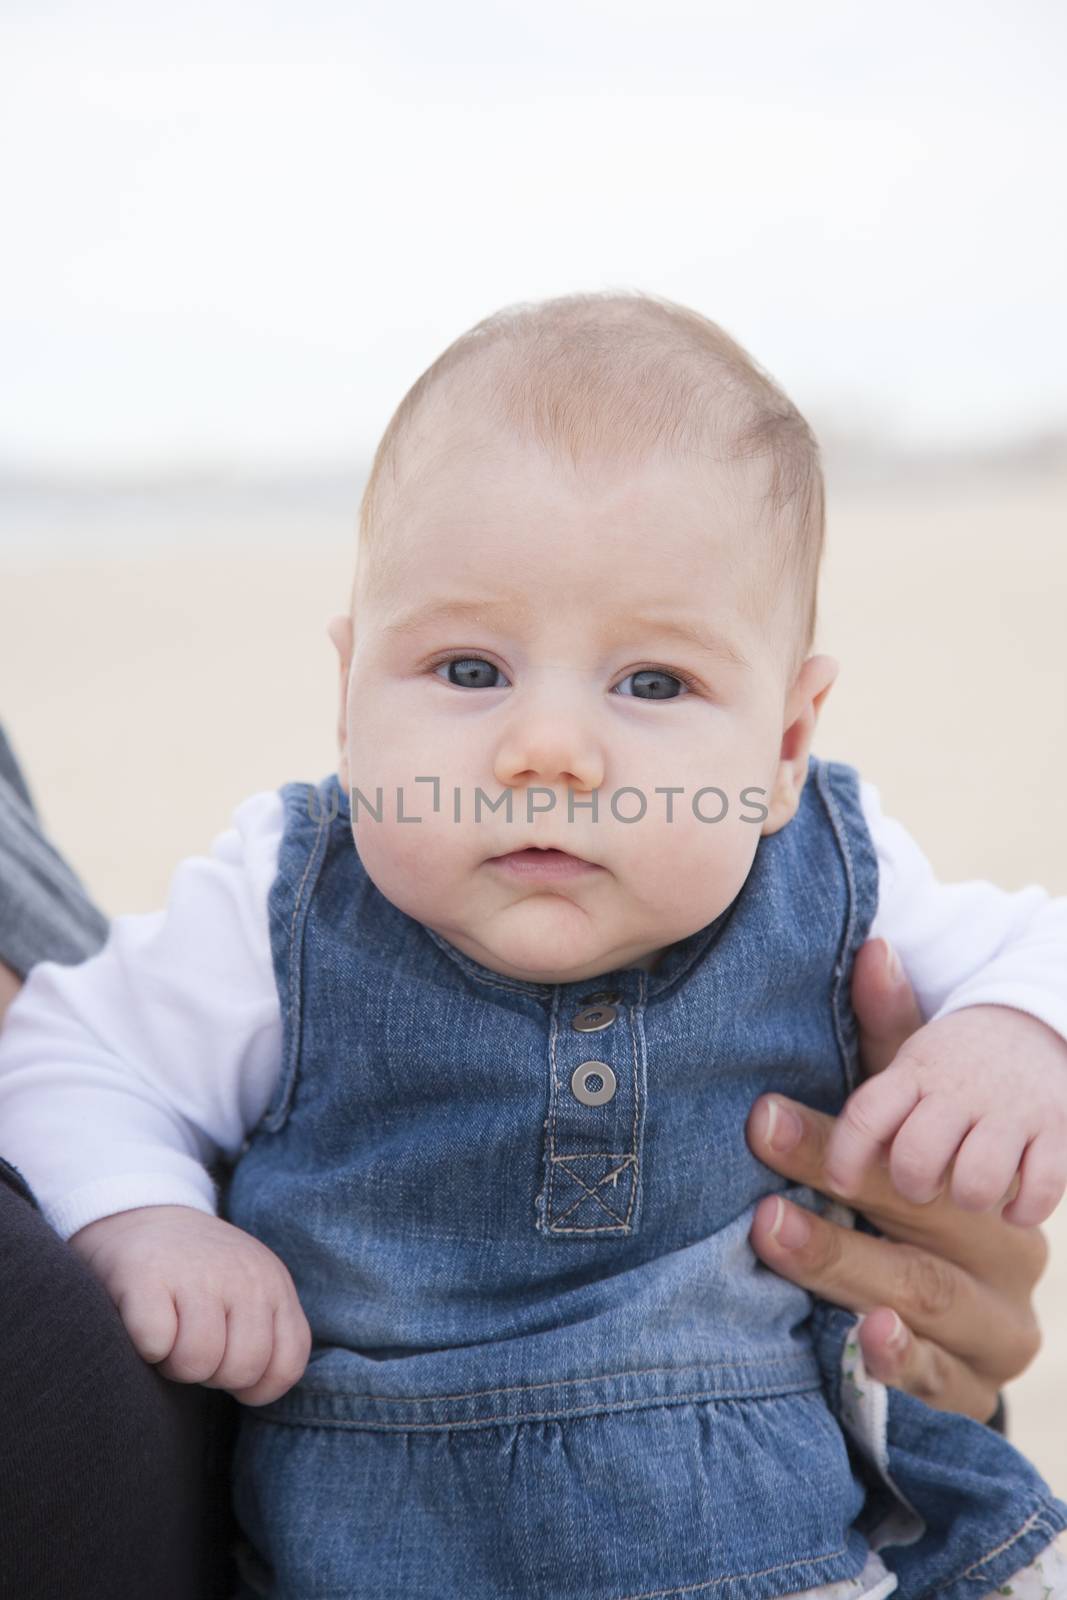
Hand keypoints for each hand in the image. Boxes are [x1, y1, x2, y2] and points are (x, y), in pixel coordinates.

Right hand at [68, 1204, 312, 1406]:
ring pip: (197, 1363)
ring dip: (173, 1364)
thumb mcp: (247, 1290)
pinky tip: (142, 1323)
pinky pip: (155, 1344)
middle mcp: (244, 1276)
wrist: (139, 1211)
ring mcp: (198, 1273)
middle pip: (241, 1370)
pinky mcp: (147, 1274)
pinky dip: (144, 1347)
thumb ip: (266, 1331)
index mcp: (273, 1285)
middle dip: (211, 1375)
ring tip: (168, 1333)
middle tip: (190, 1343)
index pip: (287, 1366)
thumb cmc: (195, 1273)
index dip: (254, 1386)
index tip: (227, 1364)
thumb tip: (257, 1391)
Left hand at [746, 937, 1046, 1421]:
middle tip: (758, 1202)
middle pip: (918, 1223)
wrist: (968, 1316)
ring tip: (788, 1248)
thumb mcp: (905, 1115)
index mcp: (979, 1175)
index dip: (835, 1137)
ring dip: (853, 1272)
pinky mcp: (980, 1388)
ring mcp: (996, 1324)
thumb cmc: (917, 1193)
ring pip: (925, 1297)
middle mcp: (1000, 1248)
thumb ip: (886, 1040)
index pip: (907, 1148)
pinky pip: (945, 1382)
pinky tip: (867, 1341)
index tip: (759, 1119)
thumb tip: (873, 945)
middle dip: (834, 1207)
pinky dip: (905, 1364)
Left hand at [824, 1003, 1066, 1225]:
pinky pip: (1040, 1188)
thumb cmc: (953, 1062)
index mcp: (916, 1071)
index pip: (868, 1114)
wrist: (1033, 1017)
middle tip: (921, 1185)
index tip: (840, 1184)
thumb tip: (853, 1091)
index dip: (846, 1156)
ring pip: (977, 1180)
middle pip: (917, 1155)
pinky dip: (1023, 1209)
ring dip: (969, 1197)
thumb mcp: (909, 1058)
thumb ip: (876, 1093)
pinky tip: (1012, 1207)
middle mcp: (961, 1089)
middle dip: (912, 1184)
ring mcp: (1012, 1110)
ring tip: (969, 1191)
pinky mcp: (1057, 1129)